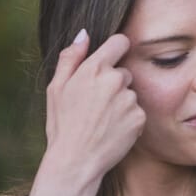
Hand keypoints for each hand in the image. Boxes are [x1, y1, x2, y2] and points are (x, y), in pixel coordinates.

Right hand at [43, 31, 144, 184]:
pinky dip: (128, 120)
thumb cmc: (62, 124)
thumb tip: (84, 34)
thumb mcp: (56, 88)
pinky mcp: (139, 117)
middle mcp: (114, 80)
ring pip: (130, 93)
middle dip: (114, 83)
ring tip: (101, 120)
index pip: (120, 42)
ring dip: (121, 103)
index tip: (112, 59)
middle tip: (95, 105)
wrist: (75, 161)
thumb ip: (71, 58)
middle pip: (124, 72)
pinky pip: (137, 111)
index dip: (117, 49)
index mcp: (93, 69)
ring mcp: (129, 99)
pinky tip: (112, 130)